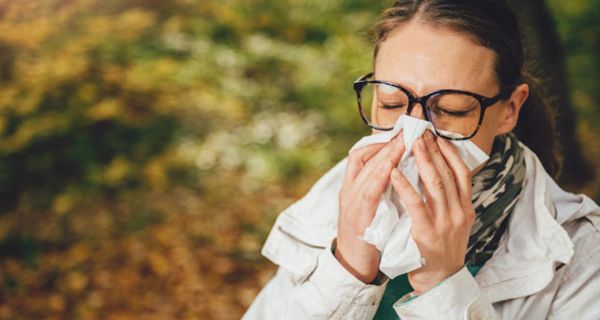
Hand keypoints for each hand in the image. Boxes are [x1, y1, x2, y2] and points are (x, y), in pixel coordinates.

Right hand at [335, 134, 405, 283]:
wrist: (352, 265)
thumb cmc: (365, 236)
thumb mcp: (370, 207)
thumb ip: (378, 188)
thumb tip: (397, 169)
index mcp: (351, 187)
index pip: (360, 155)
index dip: (379, 141)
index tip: (398, 131)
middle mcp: (348, 191)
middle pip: (364, 157)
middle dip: (387, 141)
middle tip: (407, 128)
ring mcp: (350, 203)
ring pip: (366, 170)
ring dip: (386, 154)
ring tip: (404, 141)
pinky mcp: (357, 217)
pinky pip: (369, 192)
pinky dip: (380, 177)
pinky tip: (393, 166)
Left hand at [390, 130, 474, 293]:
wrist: (440, 280)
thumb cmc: (440, 247)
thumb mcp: (453, 221)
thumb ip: (449, 200)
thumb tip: (438, 171)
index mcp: (466, 207)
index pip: (462, 172)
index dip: (450, 152)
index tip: (438, 136)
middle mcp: (459, 212)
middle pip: (448, 172)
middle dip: (433, 150)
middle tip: (420, 132)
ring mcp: (445, 222)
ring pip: (435, 183)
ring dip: (422, 160)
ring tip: (410, 143)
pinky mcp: (427, 231)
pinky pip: (415, 203)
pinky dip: (404, 185)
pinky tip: (394, 172)